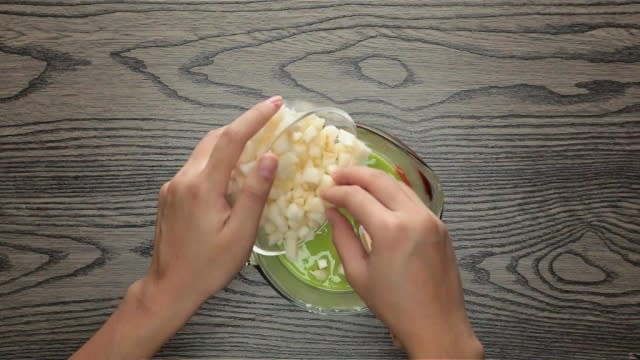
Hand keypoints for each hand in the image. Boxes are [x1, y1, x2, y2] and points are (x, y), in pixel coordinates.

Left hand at [72, 96, 281, 359]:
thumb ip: (254, 192)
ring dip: (229, 143)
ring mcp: (173, 186)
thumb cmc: (210, 266)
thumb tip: (270, 156)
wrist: (170, 288)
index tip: (275, 103)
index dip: (254, 118)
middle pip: (215, 139)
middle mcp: (184, 179)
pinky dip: (216, 161)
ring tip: (256, 146)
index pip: (231, 139)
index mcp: (202, 187)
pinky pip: (196, 167)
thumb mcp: (240, 234)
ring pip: (204, 152)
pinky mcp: (169, 195)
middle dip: (242, 126)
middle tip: (270, 122)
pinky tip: (231, 175)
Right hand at [320, 167, 482, 358]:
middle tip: (336, 175)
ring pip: (399, 185)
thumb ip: (343, 237)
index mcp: (390, 230)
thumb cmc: (393, 305)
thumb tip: (332, 211)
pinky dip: (394, 192)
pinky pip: (414, 199)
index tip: (323, 193)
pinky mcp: (440, 225)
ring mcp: (431, 218)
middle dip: (355, 174)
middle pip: (380, 180)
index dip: (336, 192)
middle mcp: (413, 217)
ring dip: (376, 179)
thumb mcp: (358, 274)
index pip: (357, 197)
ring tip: (356, 181)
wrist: (437, 324)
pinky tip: (381, 198)